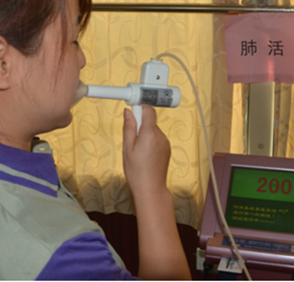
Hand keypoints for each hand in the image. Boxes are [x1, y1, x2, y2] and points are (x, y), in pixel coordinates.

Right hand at [122, 107, 190, 279]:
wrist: (150, 188)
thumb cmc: (137, 171)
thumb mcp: (127, 148)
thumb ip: (129, 128)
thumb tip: (128, 112)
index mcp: (150, 134)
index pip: (149, 110)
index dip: (140, 106)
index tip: (133, 106)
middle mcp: (160, 136)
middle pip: (150, 120)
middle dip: (140, 124)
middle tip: (131, 138)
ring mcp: (165, 142)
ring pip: (153, 130)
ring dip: (145, 134)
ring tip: (138, 151)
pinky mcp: (167, 148)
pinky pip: (157, 138)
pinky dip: (150, 141)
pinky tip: (145, 154)